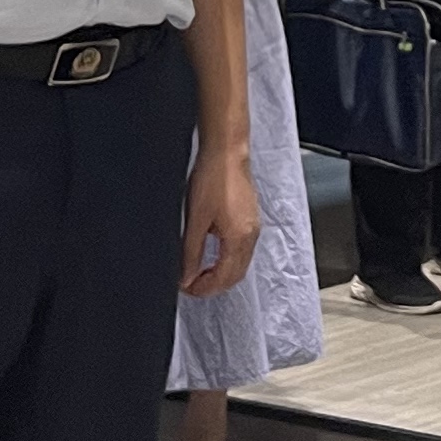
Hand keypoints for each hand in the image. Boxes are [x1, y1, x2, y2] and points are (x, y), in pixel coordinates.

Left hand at [180, 145, 260, 296]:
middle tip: (190, 284)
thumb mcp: (196, 219)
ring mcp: (253, 227)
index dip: (204, 289)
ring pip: (240, 264)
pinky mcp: (250, 218)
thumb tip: (187, 277)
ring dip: (220, 273)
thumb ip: (191, 252)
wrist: (227, 152)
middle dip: (213, 285)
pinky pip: (242, 250)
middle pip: (235, 275)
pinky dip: (227, 260)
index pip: (224, 278)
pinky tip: (211, 254)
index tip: (186, 289)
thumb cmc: (213, 178)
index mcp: (239, 239)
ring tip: (197, 271)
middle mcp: (251, 236)